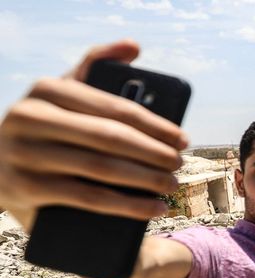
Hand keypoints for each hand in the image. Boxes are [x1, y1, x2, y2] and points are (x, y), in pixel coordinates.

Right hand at [0, 40, 187, 230]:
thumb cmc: (48, 129)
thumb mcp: (64, 96)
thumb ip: (95, 68)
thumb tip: (133, 46)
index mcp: (46, 89)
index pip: (114, 107)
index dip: (155, 125)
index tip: (183, 139)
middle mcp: (29, 116)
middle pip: (110, 138)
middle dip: (154, 153)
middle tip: (180, 164)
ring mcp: (24, 152)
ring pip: (101, 168)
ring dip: (146, 180)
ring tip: (171, 185)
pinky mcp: (25, 187)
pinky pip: (88, 197)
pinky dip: (128, 205)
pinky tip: (153, 207)